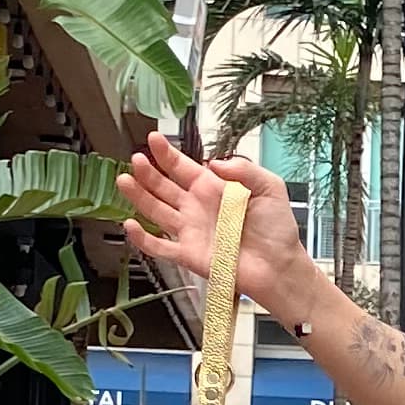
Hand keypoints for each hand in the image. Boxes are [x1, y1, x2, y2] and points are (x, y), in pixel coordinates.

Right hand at [117, 133, 314, 321]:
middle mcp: (196, 208)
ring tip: (124, 180)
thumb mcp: (269, 187)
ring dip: (138, 196)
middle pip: (162, 187)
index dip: (167, 153)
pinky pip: (159, 247)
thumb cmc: (277, 228)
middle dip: (147, 172)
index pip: (182, 167)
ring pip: (155, 211)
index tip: (153, 139)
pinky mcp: (188, 255)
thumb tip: (215, 162)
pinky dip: (143, 238)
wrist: (280, 265)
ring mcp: (190, 231)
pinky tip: (130, 225)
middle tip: (136, 159)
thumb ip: (245, 170)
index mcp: (212, 189)